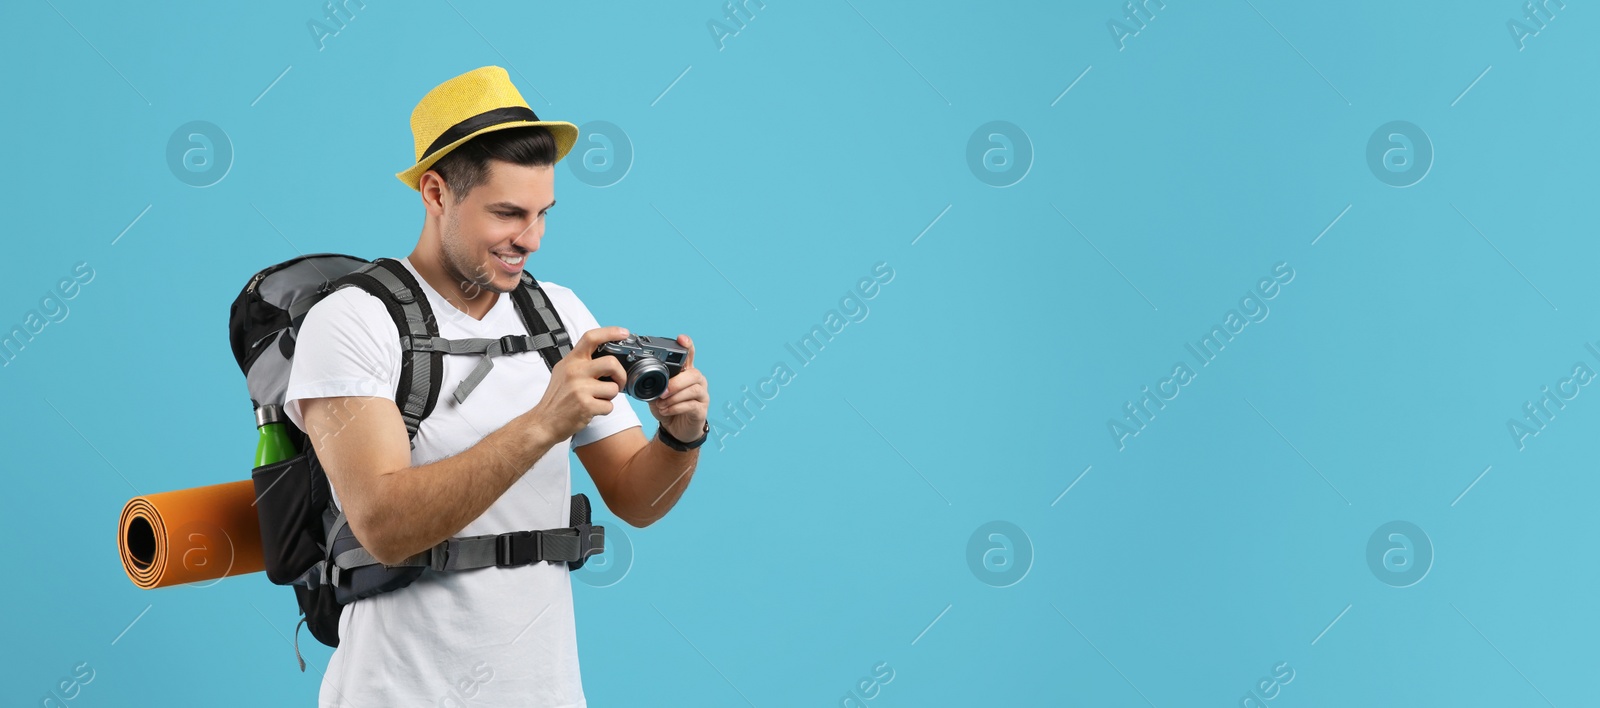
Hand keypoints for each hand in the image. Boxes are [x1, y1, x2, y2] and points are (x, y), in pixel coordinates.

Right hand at [529, 326, 631, 442]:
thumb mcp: (563, 372)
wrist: (543, 422)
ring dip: (610, 397)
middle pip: (611, 363)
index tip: (624, 333)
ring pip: (613, 388)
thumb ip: (582, 363)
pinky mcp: (585, 405)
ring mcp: (580, 388)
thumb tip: (607, 358)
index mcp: (571, 361)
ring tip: (596, 399)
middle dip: (621, 375)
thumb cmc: (557, 398)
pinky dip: (604, 410)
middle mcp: (575, 371)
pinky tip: (592, 409)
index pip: (591, 338)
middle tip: (618, 382)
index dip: (610, 332)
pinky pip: (609, 406)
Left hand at [648, 334, 708, 442]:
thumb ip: (654, 384)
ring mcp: (702, 395)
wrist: (675, 431)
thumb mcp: (657, 394)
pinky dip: (676, 407)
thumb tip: (640, 378)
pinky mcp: (701, 410)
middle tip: (662, 392)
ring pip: (693, 390)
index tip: (681, 339)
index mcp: (686, 373)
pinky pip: (691, 405)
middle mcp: (697, 381)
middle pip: (693, 374)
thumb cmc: (668, 408)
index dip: (687, 345)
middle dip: (676, 383)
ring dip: (674, 397)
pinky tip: (666, 411)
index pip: (690, 355)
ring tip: (661, 404)